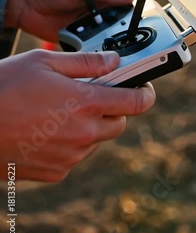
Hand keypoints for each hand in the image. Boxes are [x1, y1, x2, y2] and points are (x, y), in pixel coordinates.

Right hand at [0, 50, 155, 181]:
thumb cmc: (5, 86)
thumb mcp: (45, 62)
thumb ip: (86, 63)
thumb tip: (115, 61)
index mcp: (85, 103)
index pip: (136, 103)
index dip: (145, 94)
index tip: (145, 89)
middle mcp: (83, 134)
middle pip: (118, 124)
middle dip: (113, 109)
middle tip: (93, 96)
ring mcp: (70, 156)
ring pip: (97, 140)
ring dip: (90, 126)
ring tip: (61, 111)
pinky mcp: (56, 171)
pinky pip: (76, 156)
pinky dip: (71, 143)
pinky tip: (48, 129)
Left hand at [5, 0, 137, 41]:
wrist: (25, 4)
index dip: (138, 9)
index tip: (147, 20)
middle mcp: (102, 6)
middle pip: (122, 19)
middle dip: (126, 28)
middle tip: (132, 38)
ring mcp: (93, 22)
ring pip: (110, 34)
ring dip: (112, 40)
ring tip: (116, 47)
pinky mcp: (83, 36)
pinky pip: (95, 44)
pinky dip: (98, 48)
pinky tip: (101, 53)